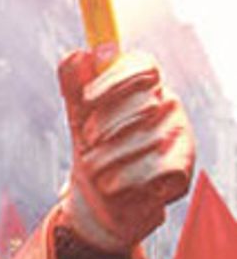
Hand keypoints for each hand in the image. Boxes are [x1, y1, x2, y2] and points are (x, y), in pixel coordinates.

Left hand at [58, 48, 193, 251]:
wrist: (101, 203)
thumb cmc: (94, 153)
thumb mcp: (77, 119)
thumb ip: (74, 87)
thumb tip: (76, 55)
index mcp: (144, 87)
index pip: (142, 65)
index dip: (113, 80)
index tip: (85, 99)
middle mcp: (168, 105)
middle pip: (141, 101)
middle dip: (103, 125)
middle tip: (86, 143)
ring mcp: (179, 136)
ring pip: (142, 140)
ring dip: (106, 161)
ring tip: (96, 171)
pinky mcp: (183, 169)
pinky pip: (153, 170)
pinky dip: (124, 183)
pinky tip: (116, 187)